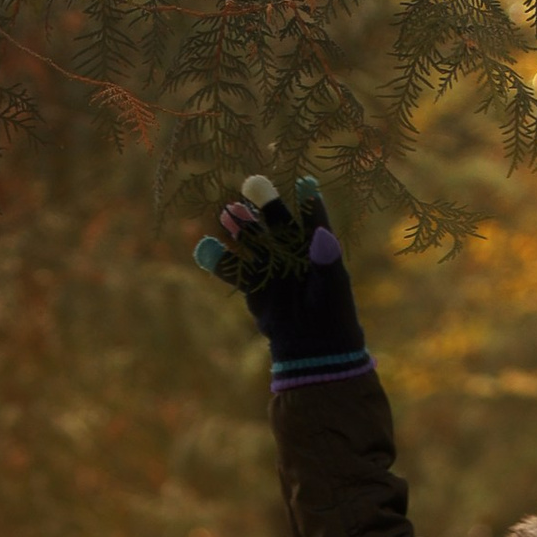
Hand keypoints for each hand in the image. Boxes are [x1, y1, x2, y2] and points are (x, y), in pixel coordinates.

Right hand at [193, 173, 372, 392]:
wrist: (315, 354)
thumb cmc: (332, 318)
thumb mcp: (333, 288)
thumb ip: (326, 259)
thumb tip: (323, 233)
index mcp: (318, 251)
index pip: (312, 221)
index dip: (309, 203)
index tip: (305, 182)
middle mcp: (294, 258)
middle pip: (278, 228)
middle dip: (265, 208)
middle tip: (251, 184)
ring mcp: (274, 274)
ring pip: (255, 247)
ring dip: (242, 231)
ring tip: (228, 213)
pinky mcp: (256, 294)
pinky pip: (237, 275)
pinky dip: (221, 263)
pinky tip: (204, 248)